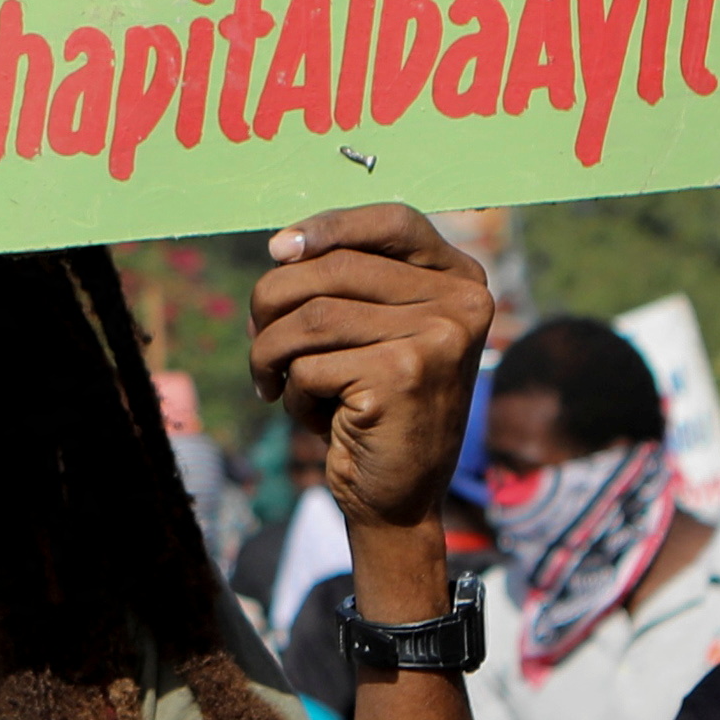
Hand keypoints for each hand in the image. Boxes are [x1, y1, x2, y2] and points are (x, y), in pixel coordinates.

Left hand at [247, 206, 492, 535]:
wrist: (400, 499)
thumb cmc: (377, 406)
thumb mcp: (377, 331)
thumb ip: (350, 283)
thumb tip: (282, 248)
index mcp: (462, 281)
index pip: (394, 221)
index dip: (329, 225)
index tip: (278, 249)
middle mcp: (461, 304)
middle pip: (335, 268)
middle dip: (274, 301)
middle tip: (257, 337)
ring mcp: (436, 339)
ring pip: (310, 318)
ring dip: (271, 352)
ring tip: (275, 380)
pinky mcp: (402, 378)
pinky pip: (309, 367)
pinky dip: (292, 394)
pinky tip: (317, 419)